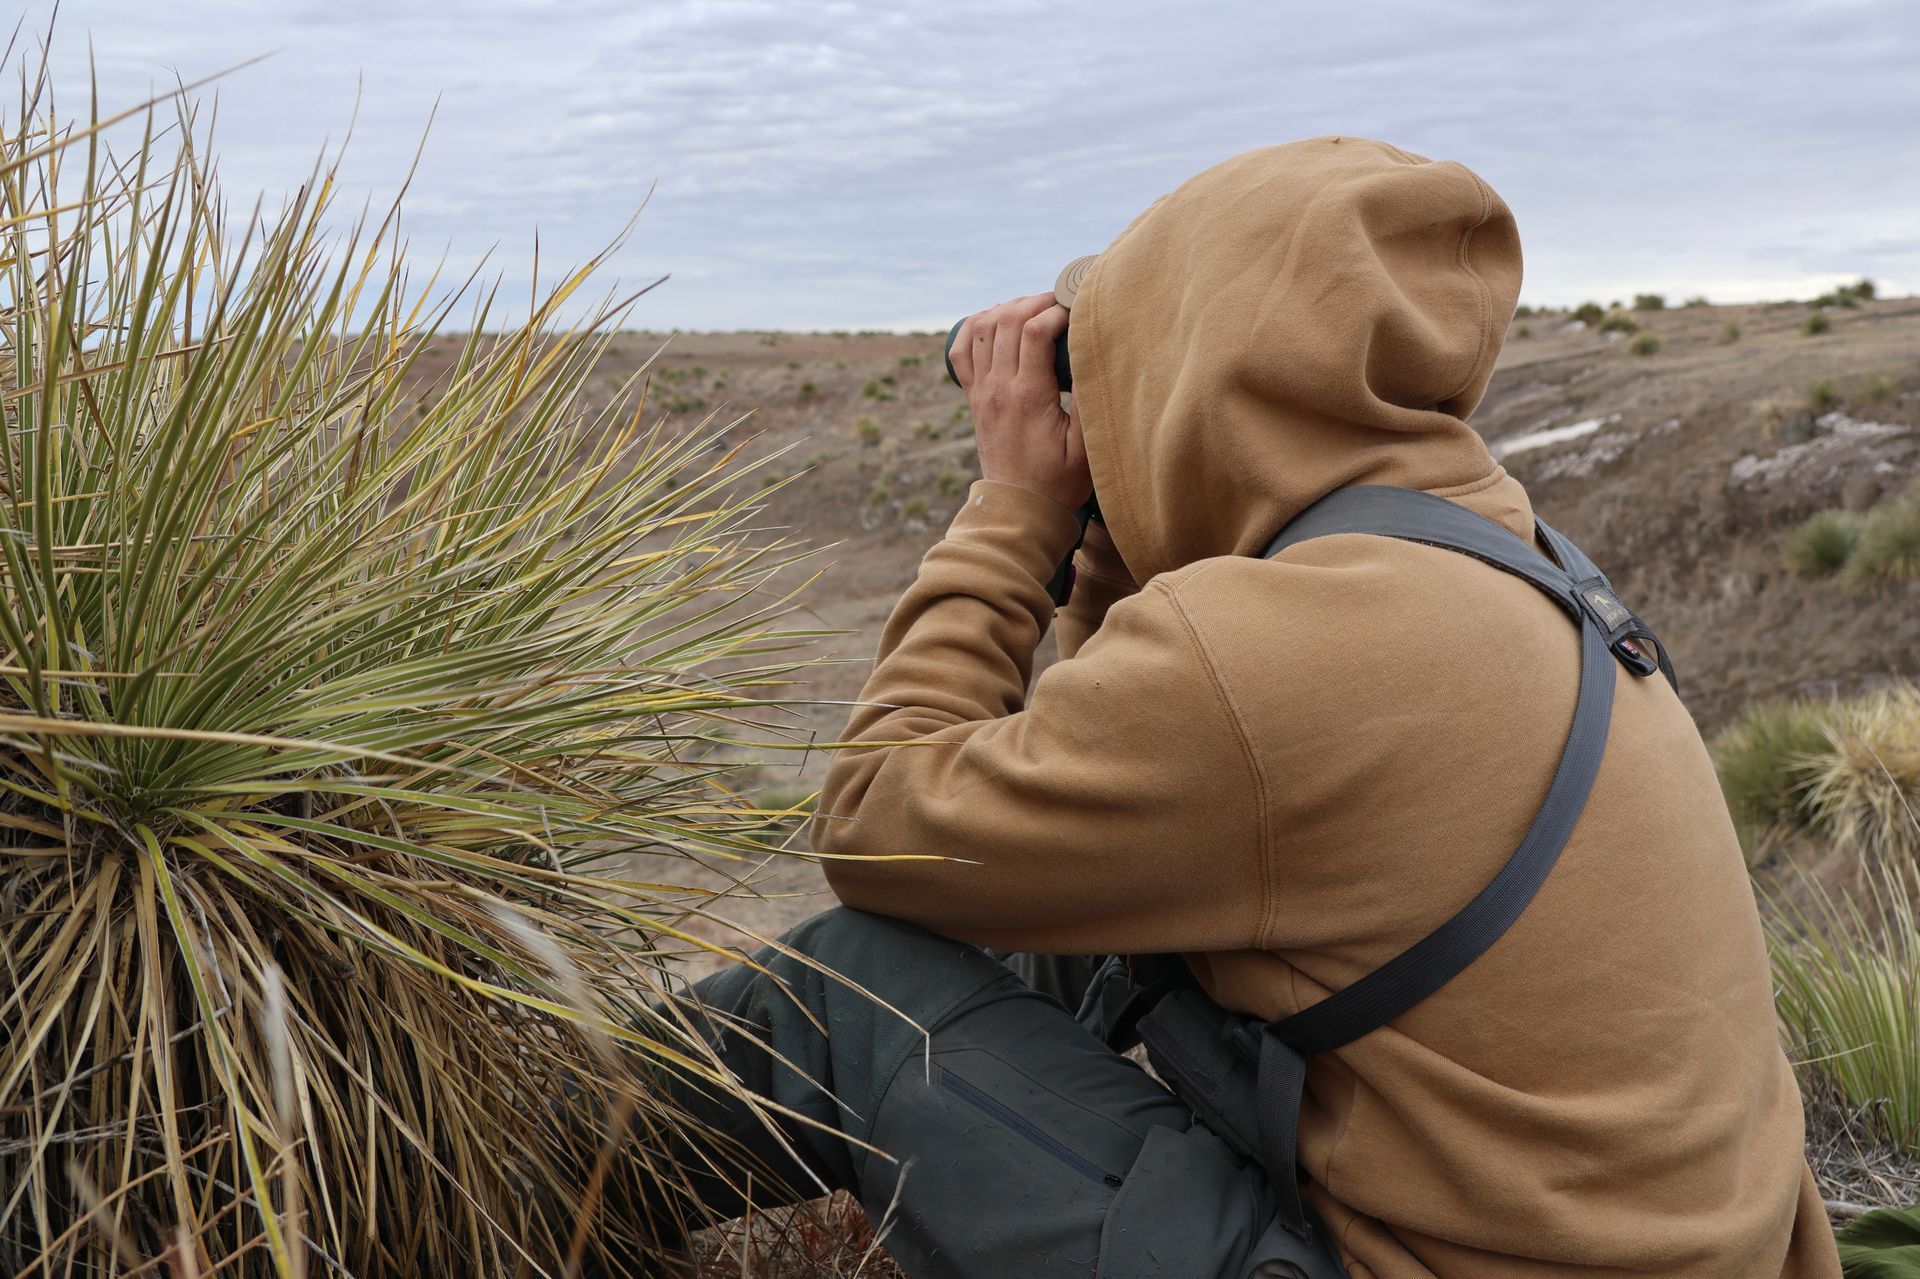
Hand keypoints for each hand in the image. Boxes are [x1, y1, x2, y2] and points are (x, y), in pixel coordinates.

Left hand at [949, 293, 1092, 512]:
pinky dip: (975, 326)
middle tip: (1060, 301)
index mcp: (1028, 397)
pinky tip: (996, 321)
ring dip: (1008, 308)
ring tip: (1035, 308)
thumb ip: (1088, 402)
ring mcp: (981, 391)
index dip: (1057, 311)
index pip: (1035, 332)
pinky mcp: (974, 397)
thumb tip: (1093, 355)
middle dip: (1036, 300)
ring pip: (982, 327)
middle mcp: (998, 388)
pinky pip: (962, 350)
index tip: (1077, 311)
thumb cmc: (1058, 482)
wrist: (1019, 509)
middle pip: (1007, 320)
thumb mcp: (1085, 448)